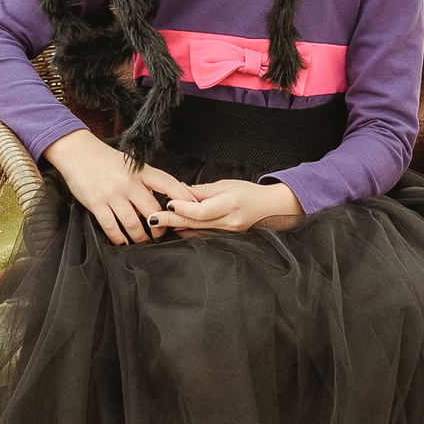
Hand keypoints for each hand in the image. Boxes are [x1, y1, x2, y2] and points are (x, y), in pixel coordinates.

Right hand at [43, 130, 193, 244]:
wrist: (77, 153)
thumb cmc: (106, 160)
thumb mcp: (131, 166)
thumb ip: (147, 181)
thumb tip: (165, 200)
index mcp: (141, 171)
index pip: (168, 184)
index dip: (183, 198)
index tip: (194, 210)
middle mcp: (129, 183)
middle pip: (152, 210)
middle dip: (160, 227)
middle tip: (162, 236)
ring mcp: (112, 194)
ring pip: (134, 224)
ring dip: (140, 237)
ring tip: (143, 241)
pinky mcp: (97, 204)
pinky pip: (112, 227)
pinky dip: (119, 238)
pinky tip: (123, 241)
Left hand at [157, 178, 302, 233]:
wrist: (271, 208)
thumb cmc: (250, 193)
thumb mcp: (227, 185)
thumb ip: (203, 191)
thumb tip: (180, 191)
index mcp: (230, 205)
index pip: (201, 211)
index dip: (183, 208)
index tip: (168, 203)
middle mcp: (229, 222)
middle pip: (195, 223)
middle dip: (171, 220)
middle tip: (152, 218)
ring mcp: (228, 233)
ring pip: (197, 233)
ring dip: (177, 227)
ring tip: (159, 222)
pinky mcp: (226, 239)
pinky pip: (203, 237)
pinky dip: (189, 232)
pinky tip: (176, 229)